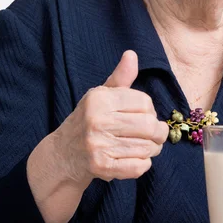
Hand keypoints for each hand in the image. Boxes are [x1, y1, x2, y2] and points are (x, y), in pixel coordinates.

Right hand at [53, 50, 168, 186]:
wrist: (63, 154)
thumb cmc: (89, 119)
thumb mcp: (101, 95)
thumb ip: (120, 77)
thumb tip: (132, 54)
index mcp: (99, 100)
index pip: (144, 102)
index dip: (150, 110)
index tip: (145, 115)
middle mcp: (96, 121)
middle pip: (149, 126)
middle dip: (159, 132)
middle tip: (156, 134)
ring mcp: (98, 146)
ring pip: (147, 147)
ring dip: (153, 148)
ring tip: (147, 146)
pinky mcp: (101, 167)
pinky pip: (139, 166)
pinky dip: (144, 163)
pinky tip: (136, 158)